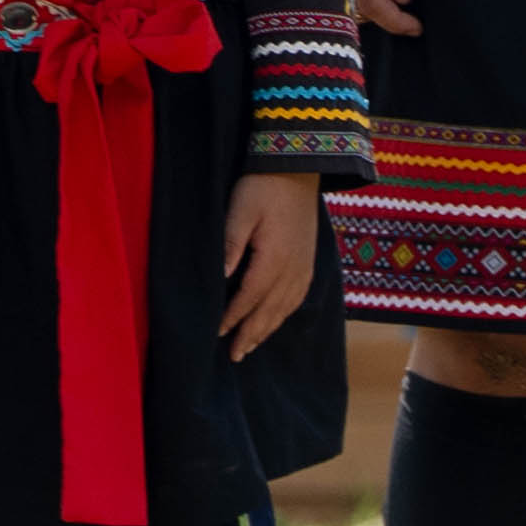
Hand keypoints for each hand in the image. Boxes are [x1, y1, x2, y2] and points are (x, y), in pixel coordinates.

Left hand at [217, 171, 318, 359]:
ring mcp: (304, 267)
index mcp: (274, 258)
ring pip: (284, 308)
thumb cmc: (263, 186)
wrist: (298, 168)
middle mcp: (293, 269)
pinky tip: (275, 321)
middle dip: (250, 335)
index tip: (216, 333)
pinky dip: (283, 315)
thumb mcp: (240, 209)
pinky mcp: (309, 262)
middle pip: (269, 311)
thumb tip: (220, 278)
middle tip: (234, 356)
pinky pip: (297, 298)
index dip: (233, 317)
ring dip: (266, 330)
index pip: (249, 297)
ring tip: (250, 347)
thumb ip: (231, 244)